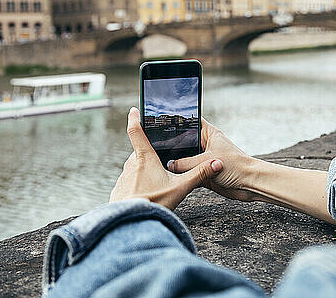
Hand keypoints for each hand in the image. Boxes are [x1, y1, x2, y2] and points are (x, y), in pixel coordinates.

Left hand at [109, 107, 223, 209]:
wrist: (131, 224)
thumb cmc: (154, 204)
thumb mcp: (181, 188)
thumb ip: (199, 174)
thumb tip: (216, 162)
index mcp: (145, 158)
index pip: (136, 131)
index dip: (135, 118)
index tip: (134, 110)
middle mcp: (131, 164)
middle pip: (140, 153)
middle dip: (150, 157)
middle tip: (162, 165)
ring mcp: (123, 177)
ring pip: (135, 169)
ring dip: (144, 173)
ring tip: (156, 185)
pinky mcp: (118, 190)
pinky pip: (129, 184)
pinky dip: (137, 187)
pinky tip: (147, 196)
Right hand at [167, 118, 260, 201]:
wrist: (249, 184)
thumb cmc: (237, 166)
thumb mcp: (207, 162)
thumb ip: (185, 163)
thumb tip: (170, 165)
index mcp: (209, 134)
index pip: (191, 122)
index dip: (179, 121)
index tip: (163, 123)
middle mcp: (206, 145)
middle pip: (185, 142)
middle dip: (174, 147)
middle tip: (161, 149)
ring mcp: (205, 160)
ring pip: (185, 159)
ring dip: (179, 163)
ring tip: (166, 164)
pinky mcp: (205, 173)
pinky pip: (190, 173)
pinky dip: (184, 175)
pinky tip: (176, 176)